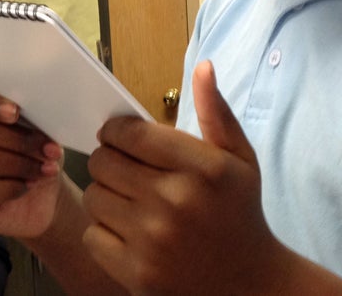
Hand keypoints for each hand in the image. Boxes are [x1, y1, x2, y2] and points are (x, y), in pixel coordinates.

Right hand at [0, 86, 65, 237]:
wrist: (47, 196)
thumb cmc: (38, 157)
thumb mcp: (42, 133)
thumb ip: (34, 118)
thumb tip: (39, 110)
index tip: (16, 111)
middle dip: (19, 140)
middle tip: (49, 149)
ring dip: (20, 164)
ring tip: (47, 169)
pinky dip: (10, 187)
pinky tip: (29, 185)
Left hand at [80, 60, 286, 294]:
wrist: (249, 283)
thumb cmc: (239, 212)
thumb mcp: (240, 159)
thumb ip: (216, 112)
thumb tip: (203, 67)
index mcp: (203, 168)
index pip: (130, 133)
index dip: (117, 131)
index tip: (122, 138)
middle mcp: (176, 202)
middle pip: (104, 161)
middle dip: (110, 160)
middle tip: (126, 170)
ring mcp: (153, 240)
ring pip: (94, 195)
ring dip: (105, 194)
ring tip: (129, 200)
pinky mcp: (135, 271)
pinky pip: (92, 234)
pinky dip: (104, 231)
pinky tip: (129, 231)